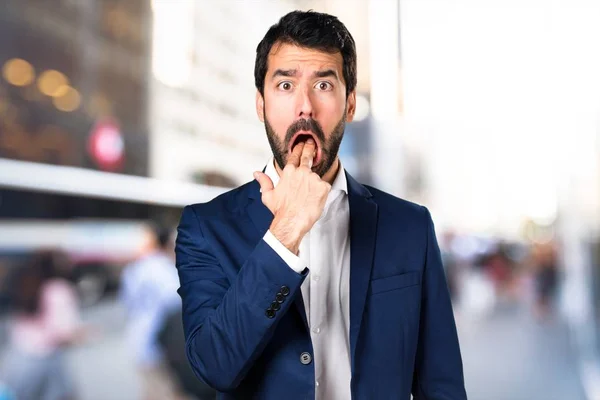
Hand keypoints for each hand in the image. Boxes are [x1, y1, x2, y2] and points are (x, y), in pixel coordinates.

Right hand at [254, 138, 330, 253]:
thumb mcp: (268, 195)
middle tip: (312, 143)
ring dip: (314, 184)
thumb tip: (256, 174)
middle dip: (310, 148)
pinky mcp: (323, 187)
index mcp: (288, 172)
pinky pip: (324, 187)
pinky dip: (321, 192)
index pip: (295, 156)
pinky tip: (314, 200)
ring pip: (316, 177)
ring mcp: (314, 179)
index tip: (302, 143)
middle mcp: (301, 172)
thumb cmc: (280, 211)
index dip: (298, 149)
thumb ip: (264, 181)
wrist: (291, 222)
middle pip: (308, 156)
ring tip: (308, 196)